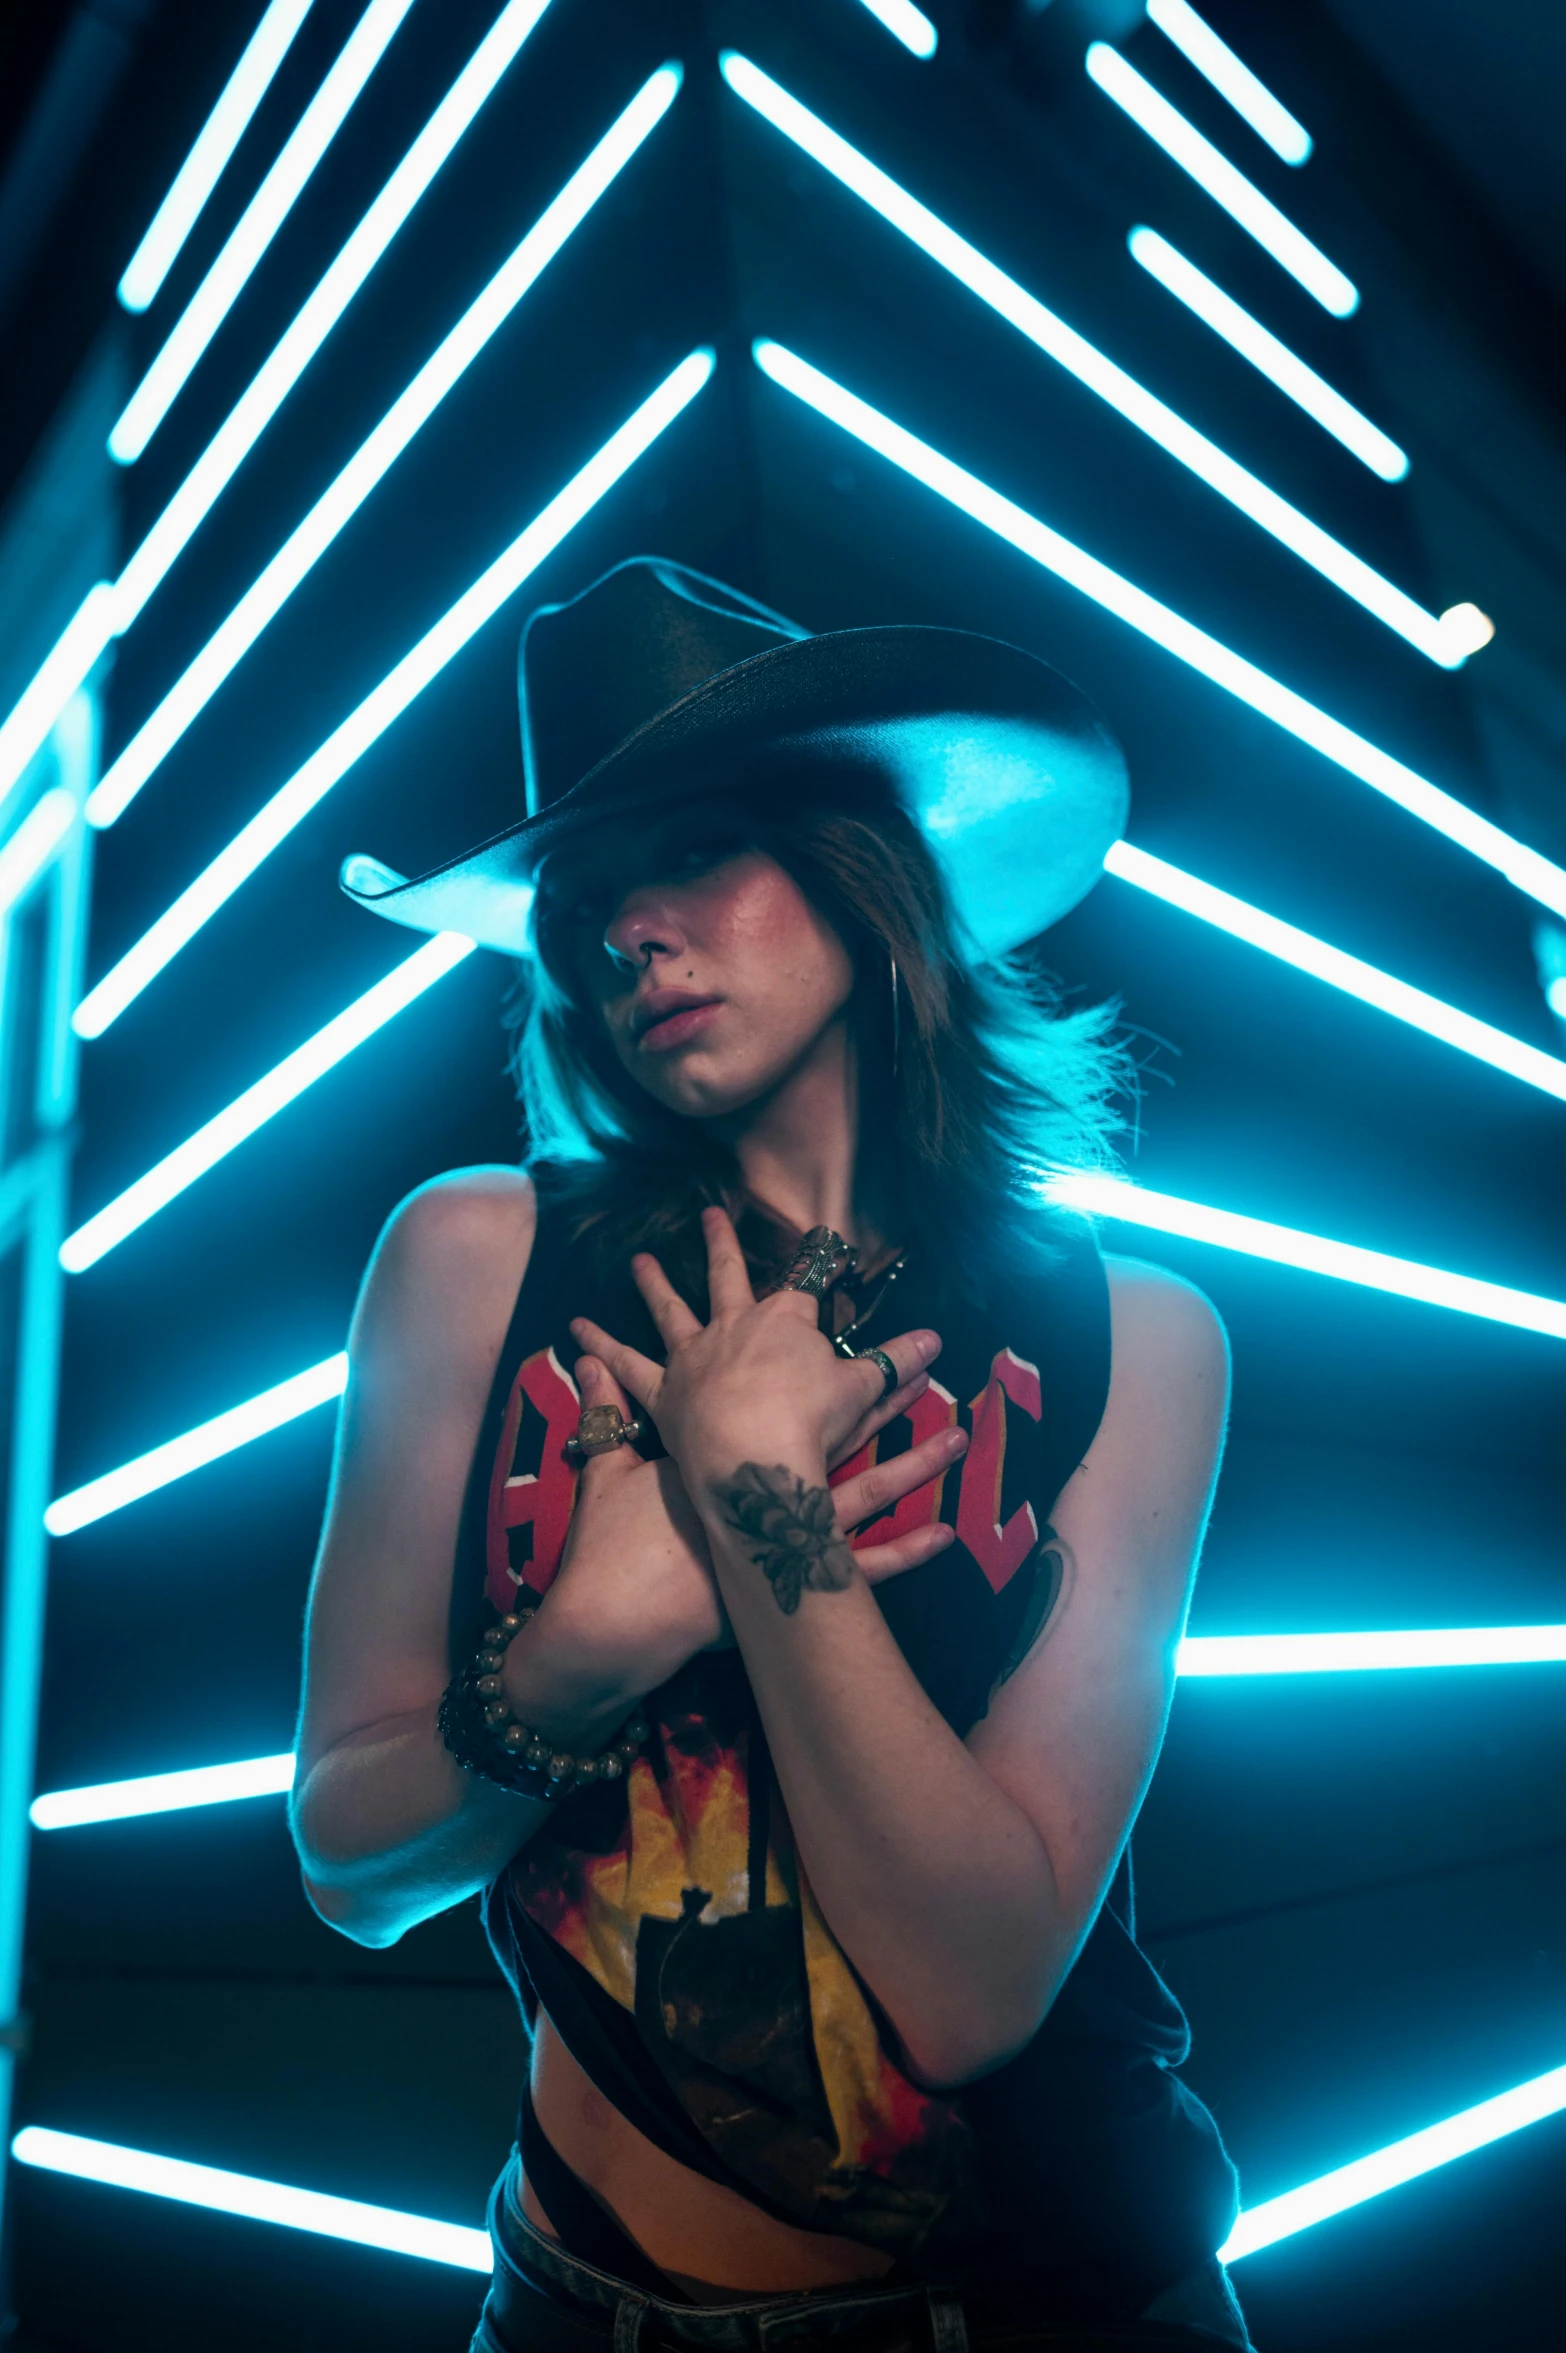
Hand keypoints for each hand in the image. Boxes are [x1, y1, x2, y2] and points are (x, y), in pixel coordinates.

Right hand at [510, 1343, 964, 1738]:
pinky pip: (862, 1569)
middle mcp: (761, 1486)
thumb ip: (605, 1414)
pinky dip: (904, 1552)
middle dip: (882, 1398)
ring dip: (914, 1465)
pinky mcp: (793, 1583)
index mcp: (722, 1453)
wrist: (614, 1620)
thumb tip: (588, 1360)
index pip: (783, 1398)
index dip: (821, 1364)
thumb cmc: (611, 1548)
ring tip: (959, 1439)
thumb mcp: (608, 1474)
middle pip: (835, 1434)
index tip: (855, 1335)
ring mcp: (784, 1536)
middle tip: (930, 1370)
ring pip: (864, 1492)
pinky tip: (944, 1535)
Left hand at [570, 1207, 942, 1489]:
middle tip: (709, 1214)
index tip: (822, 1244)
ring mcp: (692, 1358)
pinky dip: (600, 1350)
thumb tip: (935, 1341)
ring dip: (653, 1284)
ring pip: (668, 1311)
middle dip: (721, 1244)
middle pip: (727, 1276)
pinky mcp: (662, 1394)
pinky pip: (624, 1368)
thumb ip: (893, 1364)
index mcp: (784, 1321)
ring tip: (637, 1261)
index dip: (817, 1265)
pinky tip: (576, 1333)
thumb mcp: (861, 1392)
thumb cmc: (810, 1425)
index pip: (805, 1283)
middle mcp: (732, 1327)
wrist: (755, 1461)